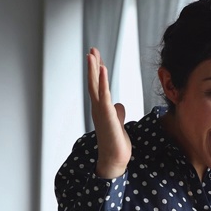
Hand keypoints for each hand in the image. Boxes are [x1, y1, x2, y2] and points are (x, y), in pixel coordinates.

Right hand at [87, 47, 131, 177]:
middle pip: (93, 83)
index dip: (97, 71)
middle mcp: (98, 109)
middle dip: (92, 66)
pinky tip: (102, 70)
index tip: (96, 57)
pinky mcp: (107, 116)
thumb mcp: (117, 124)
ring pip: (96, 87)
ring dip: (94, 70)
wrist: (115, 160)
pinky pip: (104, 95)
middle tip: (92, 49)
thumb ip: (116, 113)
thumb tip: (119, 105)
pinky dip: (102, 82)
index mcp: (101, 109)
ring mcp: (101, 112)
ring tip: (93, 55)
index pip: (98, 86)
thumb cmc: (116, 144)